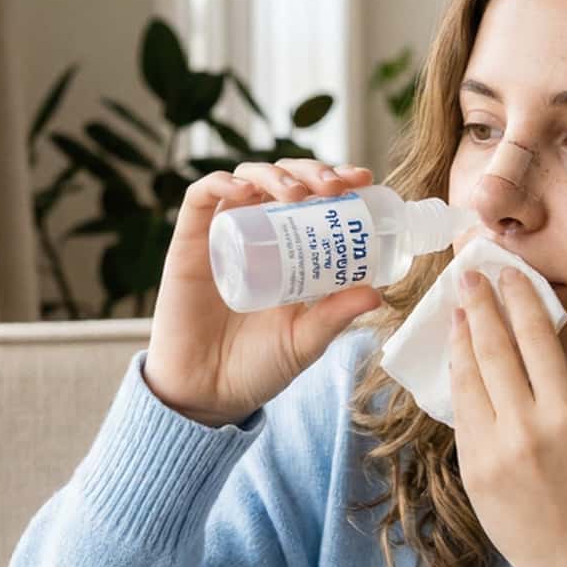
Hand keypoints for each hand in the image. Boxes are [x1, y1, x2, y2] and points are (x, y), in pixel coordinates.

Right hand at [145, 158, 381, 426]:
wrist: (209, 394)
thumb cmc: (259, 367)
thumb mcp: (306, 339)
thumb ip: (335, 316)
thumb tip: (377, 292)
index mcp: (291, 250)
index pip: (315, 198)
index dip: (338, 179)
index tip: (363, 180)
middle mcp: (257, 234)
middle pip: (284, 180)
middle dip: (312, 171)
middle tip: (334, 187)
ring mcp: (224, 235)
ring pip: (247, 178)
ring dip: (275, 174)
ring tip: (298, 193)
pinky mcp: (190, 243)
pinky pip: (201, 198)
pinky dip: (221, 182)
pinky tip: (244, 189)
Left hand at [449, 266, 566, 566]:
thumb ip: (556, 393)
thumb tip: (525, 348)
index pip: (537, 339)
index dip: (518, 300)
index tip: (507, 273)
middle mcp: (528, 427)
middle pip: (494, 350)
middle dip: (479, 307)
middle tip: (468, 276)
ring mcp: (494, 450)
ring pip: (469, 378)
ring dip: (461, 339)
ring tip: (458, 311)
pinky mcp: (471, 470)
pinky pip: (462, 413)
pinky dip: (459, 381)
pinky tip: (458, 361)